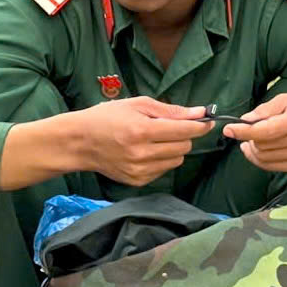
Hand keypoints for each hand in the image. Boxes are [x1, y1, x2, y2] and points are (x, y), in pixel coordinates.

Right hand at [72, 96, 211, 185]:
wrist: (80, 142)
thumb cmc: (106, 118)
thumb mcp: (137, 104)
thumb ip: (170, 110)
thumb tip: (199, 113)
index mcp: (142, 131)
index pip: (184, 130)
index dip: (200, 125)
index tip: (206, 121)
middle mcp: (142, 154)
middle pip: (184, 147)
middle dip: (184, 135)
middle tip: (171, 127)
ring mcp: (139, 170)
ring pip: (176, 160)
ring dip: (173, 149)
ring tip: (156, 139)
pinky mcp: (137, 181)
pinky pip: (163, 170)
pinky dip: (161, 160)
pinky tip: (146, 151)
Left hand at [226, 92, 286, 173]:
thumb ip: (267, 109)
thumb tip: (245, 120)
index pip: (265, 130)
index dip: (243, 131)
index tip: (228, 129)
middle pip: (263, 144)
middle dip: (248, 138)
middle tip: (246, 129)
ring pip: (265, 158)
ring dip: (252, 149)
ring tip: (250, 140)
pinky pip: (273, 166)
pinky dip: (260, 160)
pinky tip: (257, 150)